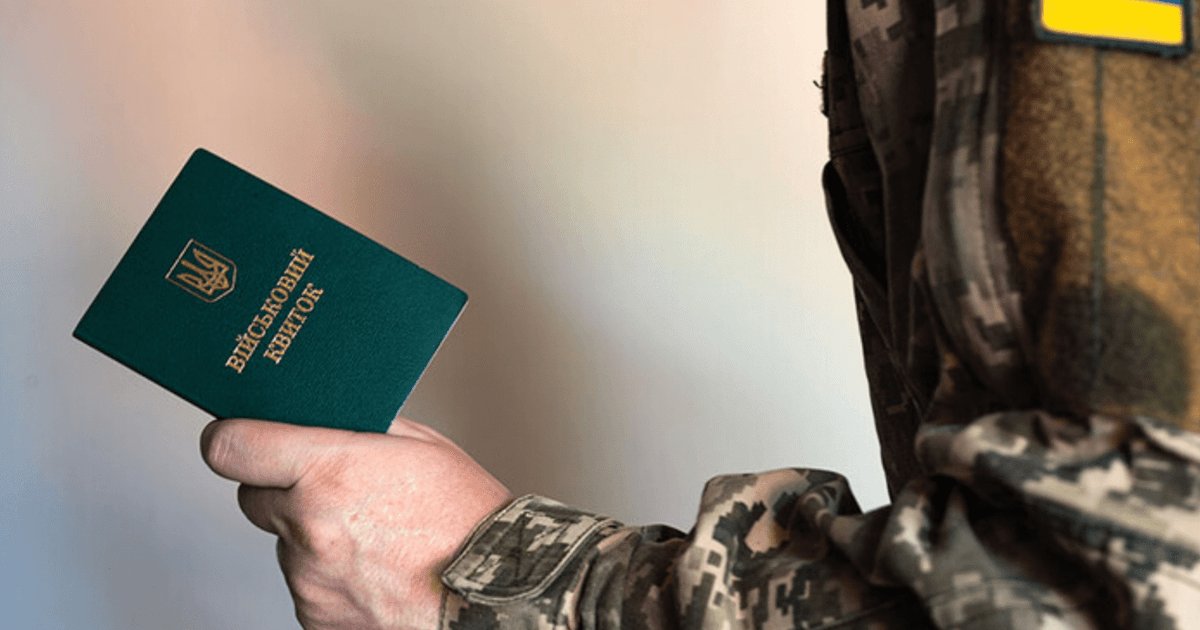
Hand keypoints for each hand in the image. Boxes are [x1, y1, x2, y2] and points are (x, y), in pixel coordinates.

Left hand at [200, 417, 511, 629]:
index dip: (232, 440)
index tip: (239, 439)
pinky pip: (306, 587)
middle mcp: (307, 527)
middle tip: (334, 493)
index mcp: (329, 471)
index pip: (229, 448)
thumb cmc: (468, 519)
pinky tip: (376, 572)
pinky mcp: (315, 620)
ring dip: (313, 538)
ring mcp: (308, 580)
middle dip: (284, 490)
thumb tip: (320, 418)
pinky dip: (331, 579)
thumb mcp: (421, 447)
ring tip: (375, 540)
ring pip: (285, 545)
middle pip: (254, 497)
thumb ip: (360, 430)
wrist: (497, 595)